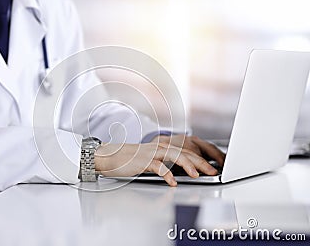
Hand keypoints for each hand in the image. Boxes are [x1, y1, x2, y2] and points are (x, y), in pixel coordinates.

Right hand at [95, 135, 224, 186]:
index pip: (189, 151)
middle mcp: (162, 147)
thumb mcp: (155, 160)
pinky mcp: (144, 161)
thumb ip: (170, 163)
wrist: (114, 156)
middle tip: (213, 172)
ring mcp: (154, 153)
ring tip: (197, 175)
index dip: (204, 158)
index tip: (216, 166)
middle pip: (186, 153)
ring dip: (187, 166)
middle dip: (201, 163)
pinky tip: (172, 182)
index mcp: (167, 147)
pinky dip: (167, 174)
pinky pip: (158, 167)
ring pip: (175, 156)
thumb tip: (187, 171)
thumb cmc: (135, 160)